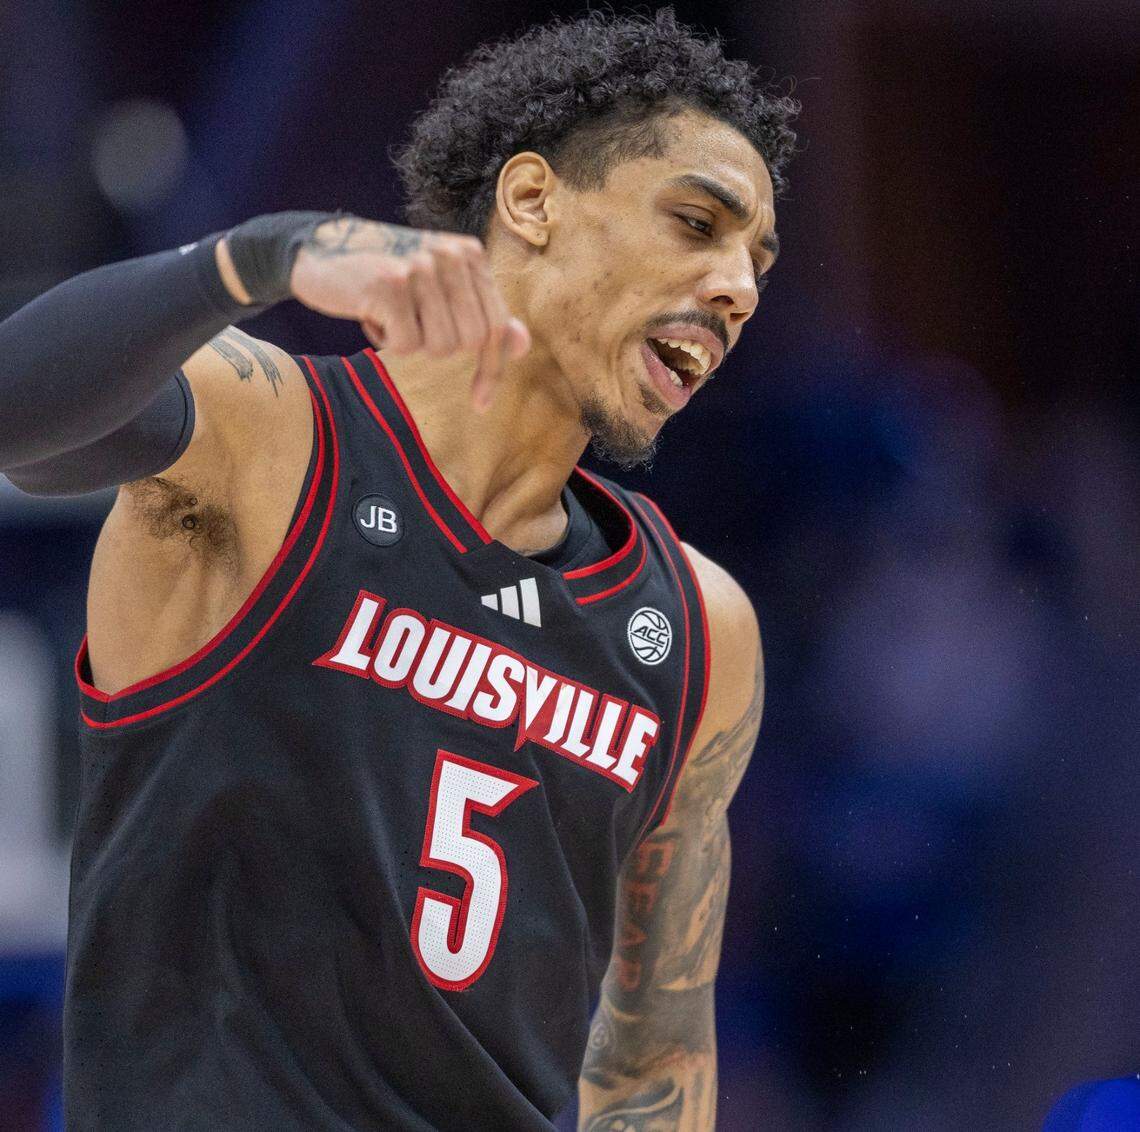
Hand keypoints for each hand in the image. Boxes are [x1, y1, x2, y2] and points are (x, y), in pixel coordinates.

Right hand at [288, 216, 530, 410]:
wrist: (316, 250)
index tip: (480, 401)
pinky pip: (406, 346)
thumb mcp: (438, 290)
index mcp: (468, 253)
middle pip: (472, 340)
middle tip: (410, 332)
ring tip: (390, 316)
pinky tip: (371, 316)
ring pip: (441, 347)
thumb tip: (523, 345)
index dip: (492, 369)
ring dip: (411, 344)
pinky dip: (386, 343)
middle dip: (442, 351)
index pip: (497, 324)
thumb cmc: (384, 277)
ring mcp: (420, 267)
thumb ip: (481, 314)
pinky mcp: (389, 284)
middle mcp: (449, 254)